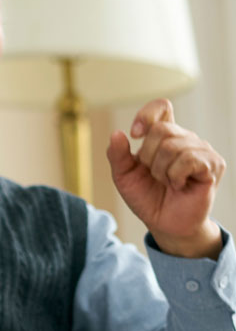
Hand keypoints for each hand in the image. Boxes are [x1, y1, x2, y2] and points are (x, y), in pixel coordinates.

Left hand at [107, 99, 223, 258]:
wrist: (164, 223)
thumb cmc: (147, 197)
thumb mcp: (123, 176)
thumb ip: (117, 155)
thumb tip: (117, 134)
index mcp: (164, 137)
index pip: (161, 107)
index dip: (146, 116)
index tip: (135, 134)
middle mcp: (185, 139)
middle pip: (161, 129)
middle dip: (148, 156)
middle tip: (154, 174)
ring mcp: (202, 150)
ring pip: (172, 146)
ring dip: (161, 170)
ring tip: (167, 182)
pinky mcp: (213, 165)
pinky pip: (188, 159)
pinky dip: (175, 175)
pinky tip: (179, 185)